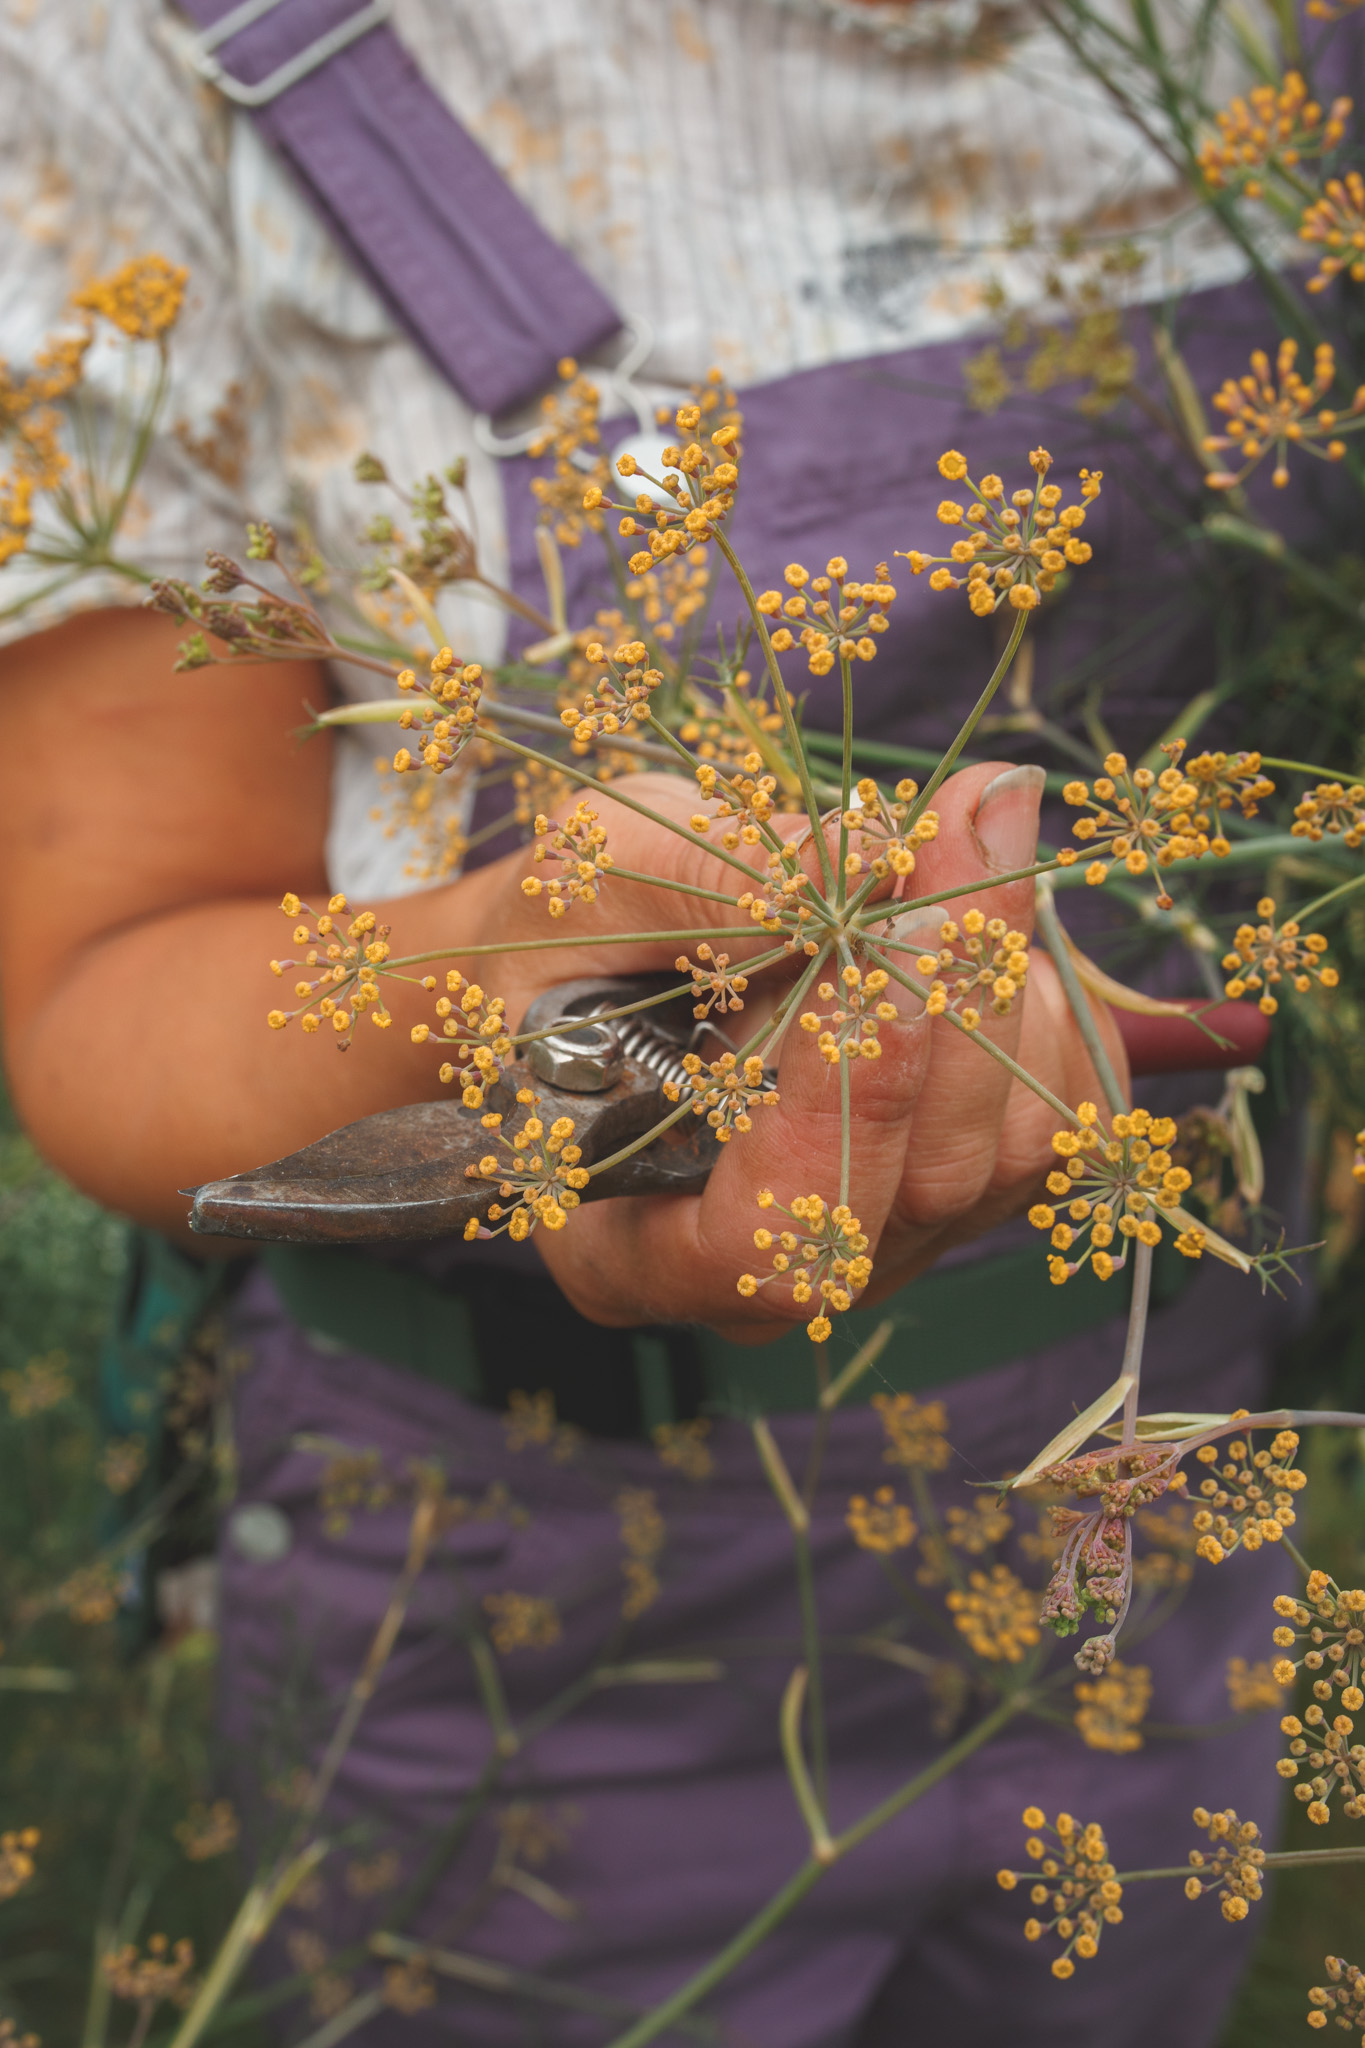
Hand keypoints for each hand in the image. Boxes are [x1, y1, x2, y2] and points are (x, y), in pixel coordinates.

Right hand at [466, 763, 1125, 1338]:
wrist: (561, 980)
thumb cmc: (540, 950)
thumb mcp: (585, 888)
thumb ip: (708, 886)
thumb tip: (866, 854)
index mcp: (630, 1250)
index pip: (771, 1237)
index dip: (842, 1099)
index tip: (867, 941)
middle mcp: (762, 1283)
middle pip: (918, 1185)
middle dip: (950, 995)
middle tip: (957, 827)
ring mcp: (869, 1245)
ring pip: (1003, 1153)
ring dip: (1000, 986)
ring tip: (950, 843)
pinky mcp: (949, 1190)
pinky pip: (1051, 1120)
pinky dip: (1039, 1004)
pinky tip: (973, 911)